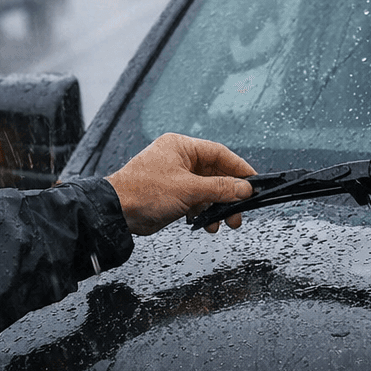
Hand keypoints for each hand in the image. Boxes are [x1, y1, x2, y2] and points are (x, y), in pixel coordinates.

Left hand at [105, 133, 254, 235]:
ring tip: (223, 222)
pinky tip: (204, 223)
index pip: (219, 154)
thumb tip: (243, 188)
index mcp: (181, 147)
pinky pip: (196, 201)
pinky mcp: (172, 195)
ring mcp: (175, 177)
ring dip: (217, 207)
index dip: (239, 168)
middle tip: (239, 210)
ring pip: (207, 190)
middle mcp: (179, 159)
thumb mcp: (188, 190)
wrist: (116, 213)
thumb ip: (220, 188)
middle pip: (215, 174)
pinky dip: (203, 212)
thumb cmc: (142, 192)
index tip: (253, 182)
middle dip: (229, 194)